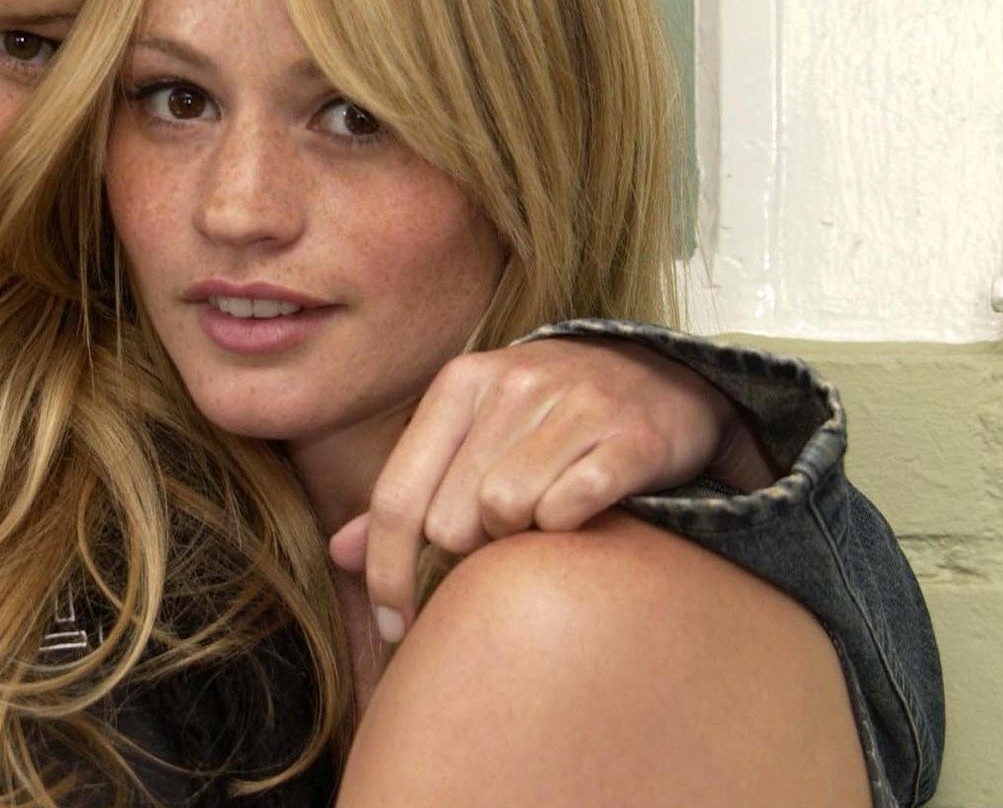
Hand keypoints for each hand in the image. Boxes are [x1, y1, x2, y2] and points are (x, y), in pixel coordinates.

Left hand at [327, 336, 771, 643]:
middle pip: (451, 519)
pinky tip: (583, 510)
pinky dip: (568, 525)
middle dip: (469, 548)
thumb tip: (340, 555)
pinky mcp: (631, 435)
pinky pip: (571, 508)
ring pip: (507, 514)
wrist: (663, 378)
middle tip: (502, 535)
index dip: (386, 571)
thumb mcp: (471, 436)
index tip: (392, 623)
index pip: (397, 496)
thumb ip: (409, 494)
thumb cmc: (547, 422)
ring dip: (520, 537)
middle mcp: (512, 384)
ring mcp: (574, 405)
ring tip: (543, 514)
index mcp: (459, 383)